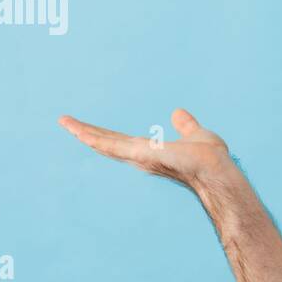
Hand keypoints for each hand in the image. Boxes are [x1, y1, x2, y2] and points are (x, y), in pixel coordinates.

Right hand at [58, 108, 232, 189]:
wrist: (216, 168)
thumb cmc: (210, 158)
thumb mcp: (195, 134)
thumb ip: (185, 125)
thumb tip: (178, 113)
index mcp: (151, 151)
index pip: (122, 141)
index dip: (105, 134)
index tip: (88, 128)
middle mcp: (141, 156)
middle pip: (108, 142)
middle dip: (86, 132)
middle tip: (65, 121)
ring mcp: (139, 156)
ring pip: (105, 143)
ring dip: (84, 132)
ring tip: (65, 122)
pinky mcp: (141, 154)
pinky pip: (113, 145)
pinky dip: (95, 138)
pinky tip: (80, 132)